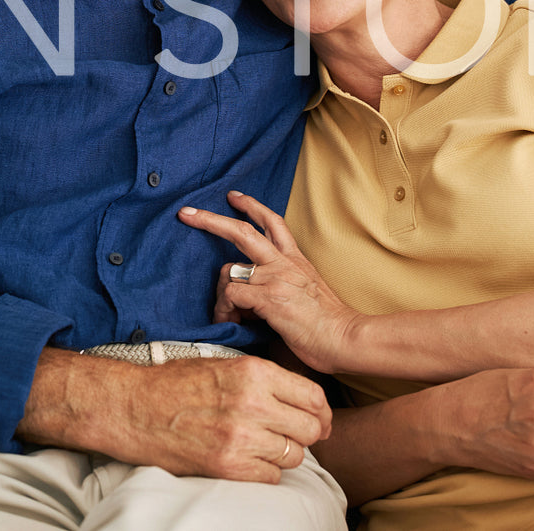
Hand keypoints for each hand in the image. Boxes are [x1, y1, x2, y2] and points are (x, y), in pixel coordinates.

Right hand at [19, 349, 330, 483]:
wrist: (134, 408)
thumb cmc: (174, 384)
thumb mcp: (222, 364)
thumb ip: (261, 379)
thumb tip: (297, 398)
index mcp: (254, 372)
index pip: (313, 395)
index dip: (321, 412)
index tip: (319, 420)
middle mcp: (253, 403)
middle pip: (310, 429)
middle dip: (306, 434)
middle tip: (292, 436)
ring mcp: (242, 437)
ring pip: (293, 455)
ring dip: (283, 454)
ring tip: (263, 447)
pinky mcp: (228, 465)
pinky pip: (271, 477)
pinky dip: (264, 472)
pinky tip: (247, 461)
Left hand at [179, 191, 360, 373]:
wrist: (346, 338)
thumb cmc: (328, 324)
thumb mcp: (307, 291)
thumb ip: (283, 283)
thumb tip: (255, 294)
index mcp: (295, 259)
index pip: (272, 222)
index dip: (251, 206)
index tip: (234, 196)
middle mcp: (283, 263)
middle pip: (242, 231)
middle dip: (210, 219)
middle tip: (187, 213)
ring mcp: (275, 278)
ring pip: (228, 271)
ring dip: (219, 295)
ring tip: (226, 316)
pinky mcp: (269, 298)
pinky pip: (231, 295)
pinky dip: (225, 310)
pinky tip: (233, 323)